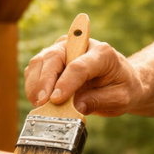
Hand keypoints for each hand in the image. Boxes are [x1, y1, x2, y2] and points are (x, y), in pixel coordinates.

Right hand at [23, 36, 142, 116]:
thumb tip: (75, 108)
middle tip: (41, 103)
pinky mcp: (52, 59)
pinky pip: (35, 68)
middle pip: (54, 58)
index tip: (56, 100)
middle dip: (44, 82)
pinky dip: (32, 85)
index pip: (79, 66)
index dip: (66, 82)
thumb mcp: (119, 99)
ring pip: (40, 61)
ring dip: (35, 84)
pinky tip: (38, 100)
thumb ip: (98, 101)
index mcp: (102, 53)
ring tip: (39, 104)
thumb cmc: (121, 88)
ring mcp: (64, 49)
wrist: (121, 81)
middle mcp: (80, 46)